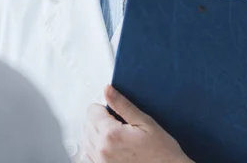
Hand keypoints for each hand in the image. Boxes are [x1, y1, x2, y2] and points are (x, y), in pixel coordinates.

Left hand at [79, 85, 193, 162]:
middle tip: (118, 126)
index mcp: (111, 134)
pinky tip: (108, 150)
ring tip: (115, 138)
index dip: (104, 109)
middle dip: (99, 121)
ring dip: (95, 136)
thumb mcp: (145, 122)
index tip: (115, 114)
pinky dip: (93, 151)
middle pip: (87, 124)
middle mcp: (102, 150)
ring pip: (85, 140)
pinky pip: (86, 157)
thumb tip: (108, 89)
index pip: (91, 111)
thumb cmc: (162, 151)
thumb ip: (122, 105)